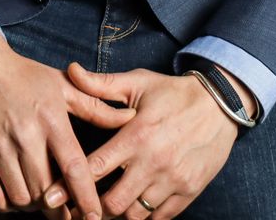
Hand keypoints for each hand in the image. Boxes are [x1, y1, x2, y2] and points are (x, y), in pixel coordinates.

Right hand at [0, 23, 134, 219]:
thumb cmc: (25, 75)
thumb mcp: (63, 84)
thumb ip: (96, 107)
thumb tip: (129, 118)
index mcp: (51, 119)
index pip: (73, 166)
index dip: (86, 196)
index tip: (93, 216)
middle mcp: (25, 135)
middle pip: (46, 189)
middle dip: (60, 208)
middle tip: (67, 212)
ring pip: (21, 196)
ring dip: (33, 206)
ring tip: (41, 200)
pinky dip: (5, 204)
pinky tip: (15, 197)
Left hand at [47, 62, 241, 219]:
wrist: (222, 104)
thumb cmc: (174, 93)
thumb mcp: (138, 83)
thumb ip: (102, 84)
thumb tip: (70, 70)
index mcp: (137, 135)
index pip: (96, 168)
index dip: (70, 185)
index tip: (53, 197)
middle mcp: (154, 161)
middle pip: (112, 202)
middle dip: (94, 205)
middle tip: (84, 202)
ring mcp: (173, 179)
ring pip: (135, 215)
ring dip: (119, 212)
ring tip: (110, 205)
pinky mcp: (189, 190)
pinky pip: (160, 218)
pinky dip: (145, 216)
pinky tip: (136, 206)